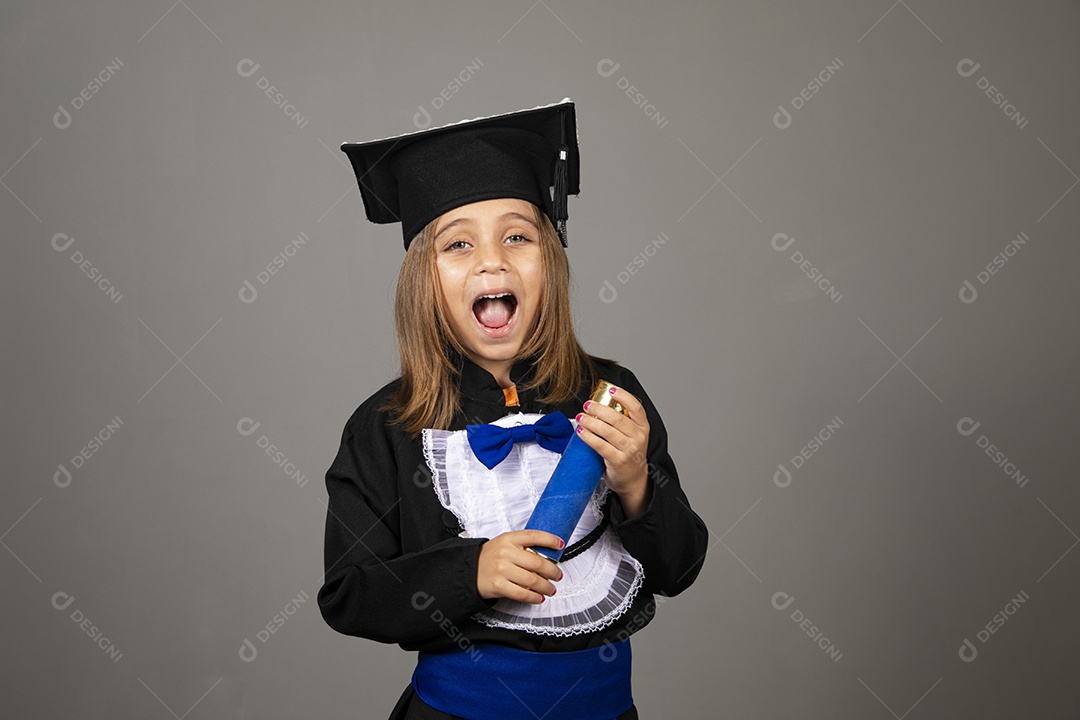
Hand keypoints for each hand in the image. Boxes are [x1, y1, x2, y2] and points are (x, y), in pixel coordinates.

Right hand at [477, 530, 562, 603]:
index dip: (550, 540)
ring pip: (533, 580)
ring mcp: (502, 569)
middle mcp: (506, 553)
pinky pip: (522, 593)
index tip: (560, 545)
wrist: (469, 569)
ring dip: (547, 587)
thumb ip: (522, 546)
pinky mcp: (499, 585)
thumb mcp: (504, 543)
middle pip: (538, 562)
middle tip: (558, 575)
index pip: (534, 536)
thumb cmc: (490, 557)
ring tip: (551, 589)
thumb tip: (546, 554)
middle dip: (553, 571)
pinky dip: (534, 597)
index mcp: (509, 539)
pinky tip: (539, 597)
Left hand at [576, 385, 652, 516]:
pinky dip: (589, 437)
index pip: (636, 407)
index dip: (623, 396)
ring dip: (591, 421)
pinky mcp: (618, 461)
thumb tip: (599, 403)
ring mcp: (629, 450)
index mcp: (643, 427)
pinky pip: (601, 445)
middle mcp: (639, 437)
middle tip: (586, 405)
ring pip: (608, 431)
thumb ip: (622, 421)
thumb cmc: (628, 453)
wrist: (633, 478)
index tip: (610, 390)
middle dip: (599, 409)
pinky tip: (581, 431)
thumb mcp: (632, 435)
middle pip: (617, 418)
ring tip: (580, 417)